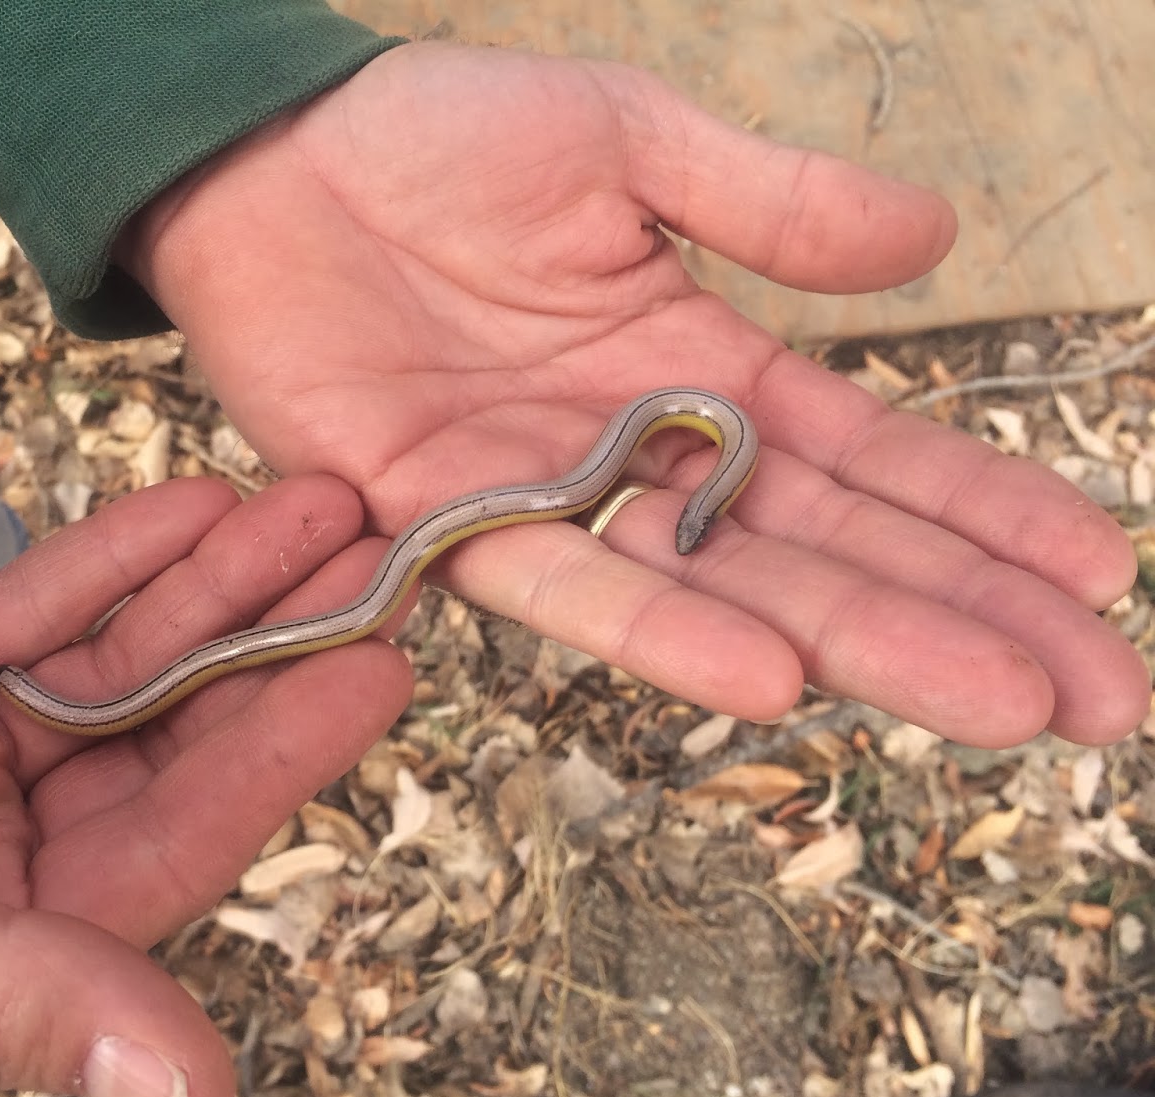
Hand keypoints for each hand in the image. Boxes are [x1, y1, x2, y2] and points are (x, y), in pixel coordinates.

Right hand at [0, 476, 409, 1096]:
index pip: (165, 855)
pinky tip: (194, 508)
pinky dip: (103, 564)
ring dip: (207, 591)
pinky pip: (20, 616)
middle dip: (266, 651)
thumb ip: (2, 1007)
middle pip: (159, 751)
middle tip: (379, 555)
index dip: (277, 758)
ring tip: (311, 506)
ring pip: (106, 673)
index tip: (381, 667)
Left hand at [122, 41, 1147, 747]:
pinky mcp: (441, 520)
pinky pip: (566, 584)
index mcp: (700, 372)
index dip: (983, 519)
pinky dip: (665, 629)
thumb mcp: (628, 141)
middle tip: (1097, 702)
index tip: (1101, 575)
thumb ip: (768, 201)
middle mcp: (641, 458)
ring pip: (725, 589)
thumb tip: (934, 238)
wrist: (273, 159)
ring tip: (991, 705)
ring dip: (859, 647)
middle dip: (962, 619)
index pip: (869, 462)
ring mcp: (549, 497)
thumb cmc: (439, 141)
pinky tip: (770, 678)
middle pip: (824, 552)